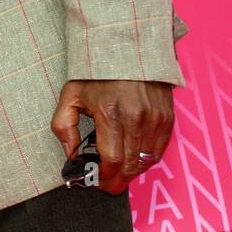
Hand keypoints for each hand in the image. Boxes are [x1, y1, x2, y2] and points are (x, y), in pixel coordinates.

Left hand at [51, 79, 174, 193]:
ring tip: (119, 172)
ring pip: (147, 160)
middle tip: (107, 184)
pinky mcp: (167, 117)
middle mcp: (136, 119)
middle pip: (131, 165)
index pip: (112, 160)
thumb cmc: (95, 72)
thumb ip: (64, 127)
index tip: (97, 182)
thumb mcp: (70, 95)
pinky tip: (134, 158)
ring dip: (133, 172)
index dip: (105, 177)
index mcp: (110, 114)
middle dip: (118, 180)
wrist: (126, 47)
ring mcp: (155, 119)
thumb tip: (71, 156)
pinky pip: (159, 149)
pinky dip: (147, 159)